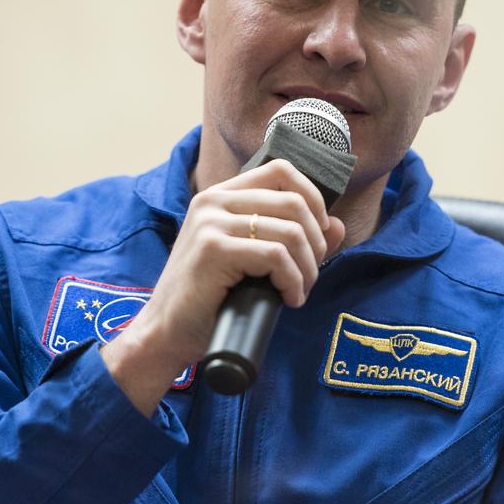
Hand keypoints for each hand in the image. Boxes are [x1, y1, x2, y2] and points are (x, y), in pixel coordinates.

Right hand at [101, 159, 345, 413]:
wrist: (166, 333)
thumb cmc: (208, 299)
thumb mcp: (252, 261)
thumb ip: (290, 238)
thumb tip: (337, 225)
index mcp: (221, 196)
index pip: (282, 170)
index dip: (313, 197)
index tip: (319, 233)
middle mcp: (214, 201)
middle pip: (294, 201)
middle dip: (316, 242)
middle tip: (310, 274)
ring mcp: (211, 223)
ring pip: (290, 231)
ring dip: (308, 267)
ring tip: (299, 291)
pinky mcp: (213, 250)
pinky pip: (276, 257)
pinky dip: (293, 280)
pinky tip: (289, 299)